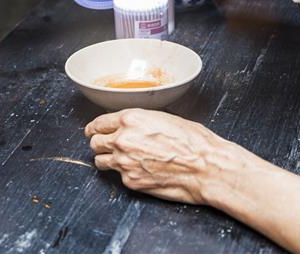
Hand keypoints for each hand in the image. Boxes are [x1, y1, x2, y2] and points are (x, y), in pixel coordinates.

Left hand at [85, 109, 228, 204]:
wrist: (205, 167)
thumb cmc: (193, 141)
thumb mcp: (164, 118)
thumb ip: (140, 121)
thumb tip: (131, 125)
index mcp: (130, 119)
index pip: (98, 123)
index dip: (95, 128)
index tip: (94, 131)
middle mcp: (122, 139)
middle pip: (94, 142)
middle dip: (99, 143)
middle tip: (106, 145)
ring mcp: (124, 162)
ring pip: (99, 160)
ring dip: (106, 159)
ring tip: (118, 159)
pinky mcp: (130, 181)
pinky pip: (117, 176)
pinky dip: (124, 174)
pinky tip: (138, 170)